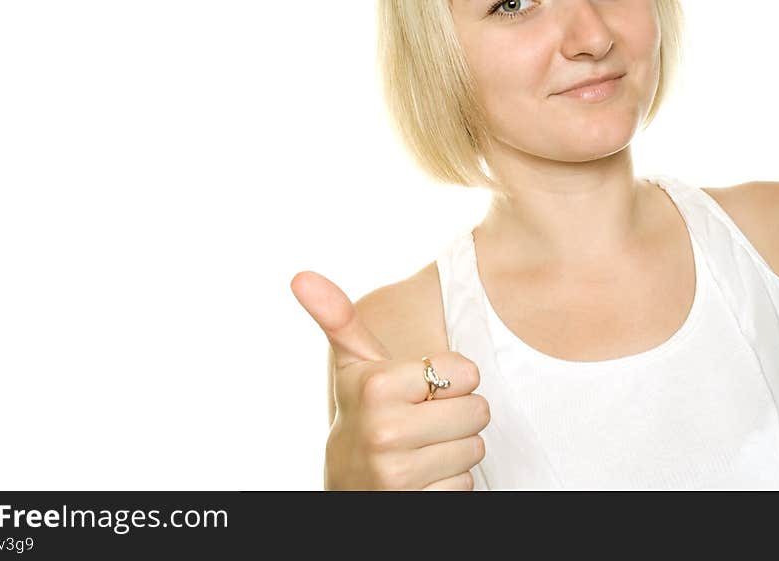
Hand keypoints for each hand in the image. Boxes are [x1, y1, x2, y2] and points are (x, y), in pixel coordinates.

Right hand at [291, 270, 489, 489]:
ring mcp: (399, 473)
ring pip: (475, 448)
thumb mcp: (351, 364)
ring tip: (422, 445)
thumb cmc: (360, 409)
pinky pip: (466, 484)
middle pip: (478, 411)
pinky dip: (450, 480)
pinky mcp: (414, 504)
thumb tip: (301, 275)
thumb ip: (337, 316)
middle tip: (423, 417)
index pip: (466, 371)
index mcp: (377, 386)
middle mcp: (386, 431)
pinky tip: (422, 474)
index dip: (451, 377)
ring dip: (456, 447)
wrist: (345, 481)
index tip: (421, 387)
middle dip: (457, 413)